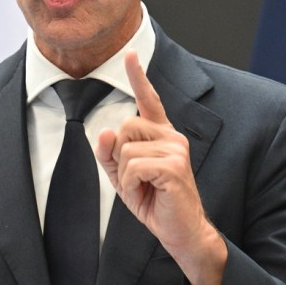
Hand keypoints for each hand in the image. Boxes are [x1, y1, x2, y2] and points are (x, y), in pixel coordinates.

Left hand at [95, 50, 226, 284]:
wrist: (179, 231)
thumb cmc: (153, 202)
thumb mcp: (121, 177)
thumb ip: (109, 154)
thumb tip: (106, 130)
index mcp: (161, 135)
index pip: (149, 100)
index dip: (138, 76)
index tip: (131, 53)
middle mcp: (171, 136)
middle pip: (125, 127)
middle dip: (119, 156)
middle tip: (135, 180)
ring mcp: (175, 148)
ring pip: (126, 148)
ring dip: (124, 174)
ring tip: (143, 188)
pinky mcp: (174, 165)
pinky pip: (133, 165)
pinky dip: (130, 183)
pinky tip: (146, 192)